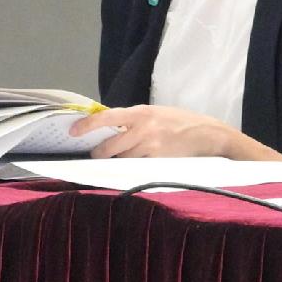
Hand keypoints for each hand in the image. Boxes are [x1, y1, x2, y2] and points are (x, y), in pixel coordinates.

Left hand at [72, 104, 275, 160]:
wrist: (208, 134)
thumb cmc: (182, 122)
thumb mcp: (158, 113)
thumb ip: (136, 120)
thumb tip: (113, 128)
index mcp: (141, 112)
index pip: (106, 117)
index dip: (87, 125)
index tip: (73, 131)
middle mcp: (142, 128)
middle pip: (109, 146)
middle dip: (100, 153)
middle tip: (96, 156)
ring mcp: (150, 147)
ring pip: (122, 160)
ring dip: (117, 162)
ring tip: (119, 161)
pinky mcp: (158, 162)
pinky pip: (136, 168)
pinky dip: (133, 168)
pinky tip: (136, 167)